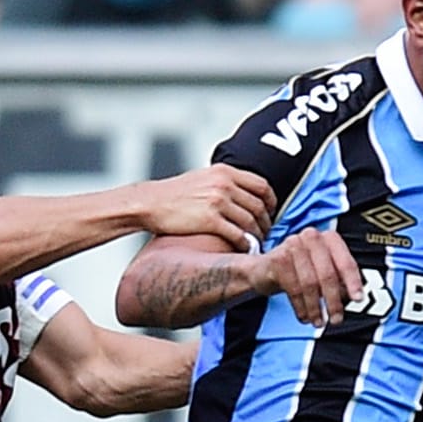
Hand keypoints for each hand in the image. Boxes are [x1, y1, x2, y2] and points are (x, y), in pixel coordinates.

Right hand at [137, 164, 274, 250]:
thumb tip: (243, 194)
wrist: (150, 203)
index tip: (271, 213)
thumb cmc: (174, 194)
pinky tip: (245, 249)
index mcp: (225, 172)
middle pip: (259, 205)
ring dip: (258, 235)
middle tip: (265, 233)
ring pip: (251, 221)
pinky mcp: (210, 220)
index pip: (261, 186)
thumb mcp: (202, 177)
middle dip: (266, 222)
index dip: (271, 202)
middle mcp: (224, 184)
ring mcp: (218, 201)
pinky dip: (245, 244)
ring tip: (256, 243)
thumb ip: (224, 182)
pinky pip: (238, 235)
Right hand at [250, 227, 362, 326]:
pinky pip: (293, 288)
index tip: (358, 299)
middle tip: (336, 320)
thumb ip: (339, 280)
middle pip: (328, 274)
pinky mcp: (278, 258)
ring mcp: (293, 245)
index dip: (353, 282)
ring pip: (310, 283)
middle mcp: (312, 237)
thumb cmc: (300, 270)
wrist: (264, 269)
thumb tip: (353, 297)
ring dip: (315, 307)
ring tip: (318, 322)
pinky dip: (301, 306)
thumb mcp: (322, 272)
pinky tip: (304, 317)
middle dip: (333, 300)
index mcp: (329, 238)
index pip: (346, 262)